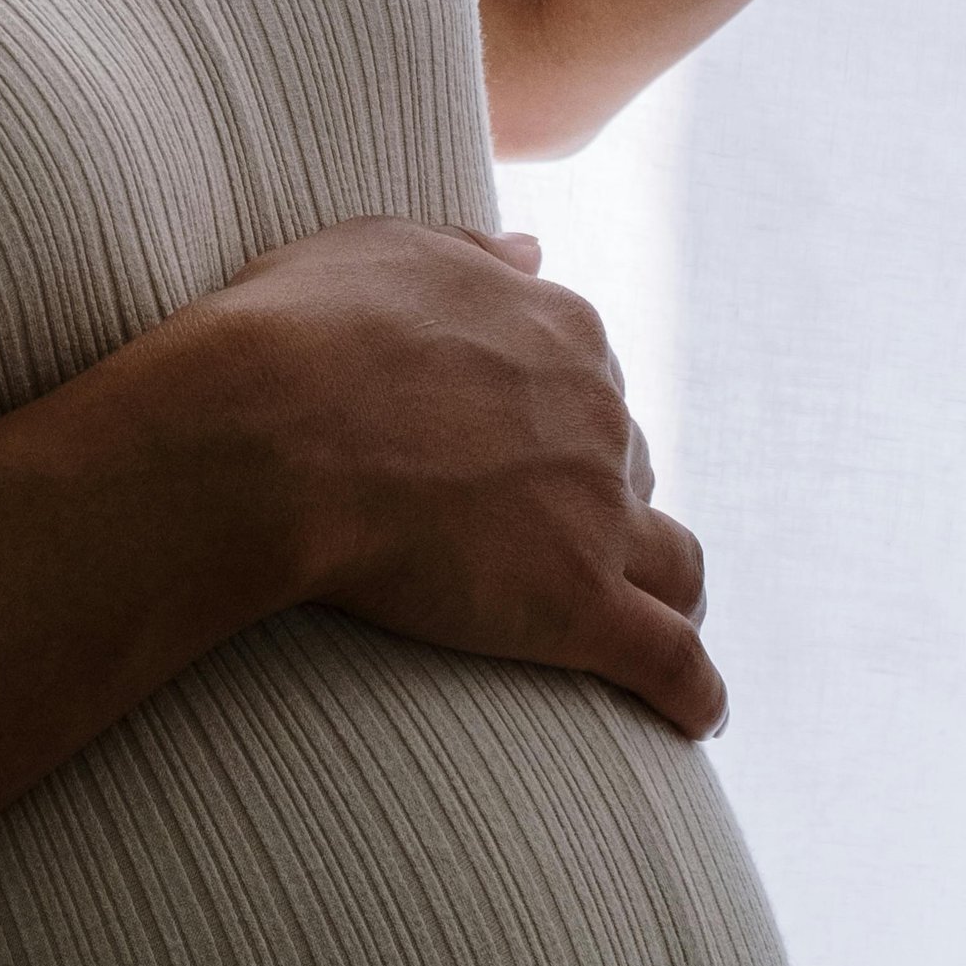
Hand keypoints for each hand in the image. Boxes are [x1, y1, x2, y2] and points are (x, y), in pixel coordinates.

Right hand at [193, 218, 722, 738]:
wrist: (266, 430)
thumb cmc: (300, 334)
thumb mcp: (386, 248)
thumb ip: (473, 252)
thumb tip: (535, 250)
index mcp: (559, 329)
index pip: (592, 380)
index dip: (560, 421)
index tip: (524, 454)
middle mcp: (597, 413)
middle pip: (625, 466)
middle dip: (596, 499)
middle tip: (539, 539)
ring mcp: (595, 511)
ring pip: (674, 560)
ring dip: (667, 587)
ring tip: (649, 620)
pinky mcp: (579, 603)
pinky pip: (671, 660)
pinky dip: (694, 692)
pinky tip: (699, 717)